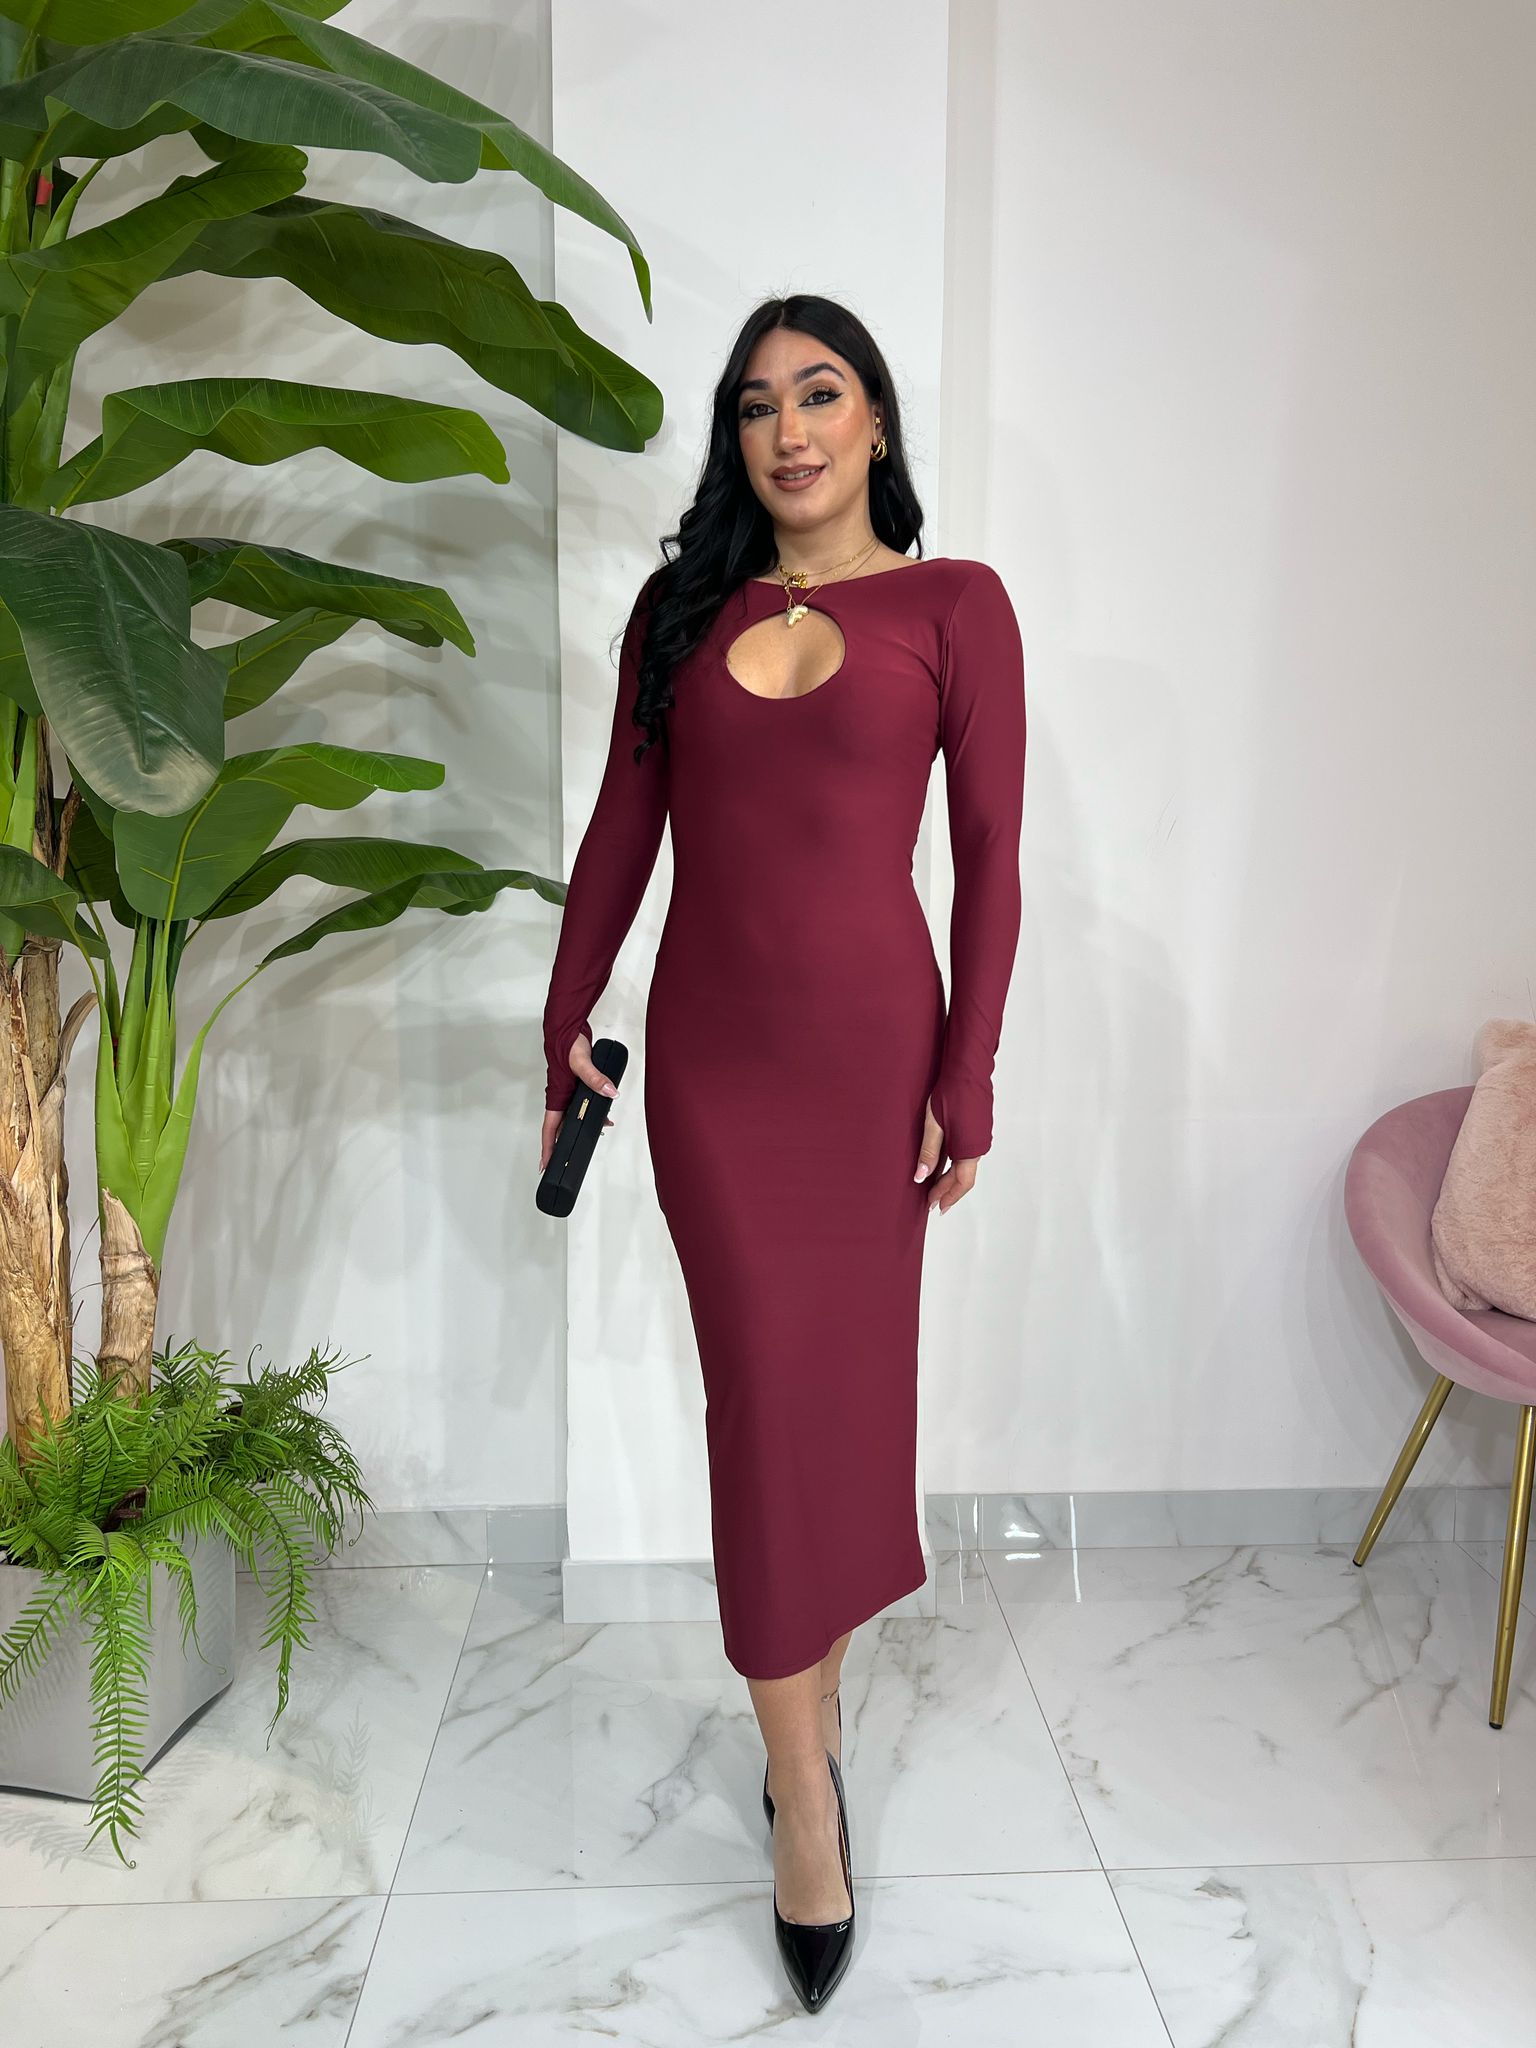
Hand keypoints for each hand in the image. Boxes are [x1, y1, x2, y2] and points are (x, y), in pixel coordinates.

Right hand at [538, 1030, 618, 1173]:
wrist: (567, 1026)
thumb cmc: (566, 1042)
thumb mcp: (581, 1061)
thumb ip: (596, 1078)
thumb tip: (610, 1093)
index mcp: (557, 1094)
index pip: (550, 1127)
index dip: (548, 1147)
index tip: (545, 1164)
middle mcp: (561, 1095)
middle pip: (560, 1126)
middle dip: (563, 1145)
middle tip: (568, 1162)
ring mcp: (568, 1090)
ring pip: (573, 1115)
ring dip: (582, 1126)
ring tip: (596, 1134)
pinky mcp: (576, 1084)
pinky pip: (581, 1103)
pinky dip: (591, 1111)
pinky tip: (603, 1114)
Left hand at [914, 1095, 977, 1213]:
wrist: (968, 1071)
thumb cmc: (951, 1094)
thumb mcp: (934, 1125)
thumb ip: (929, 1152)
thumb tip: (920, 1177)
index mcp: (969, 1150)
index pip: (960, 1183)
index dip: (947, 1197)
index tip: (934, 1207)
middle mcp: (979, 1147)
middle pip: (964, 1178)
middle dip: (948, 1192)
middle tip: (933, 1202)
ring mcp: (981, 1138)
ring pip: (967, 1167)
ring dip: (952, 1180)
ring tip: (937, 1188)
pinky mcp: (979, 1129)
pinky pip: (968, 1156)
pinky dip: (956, 1166)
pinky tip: (945, 1165)